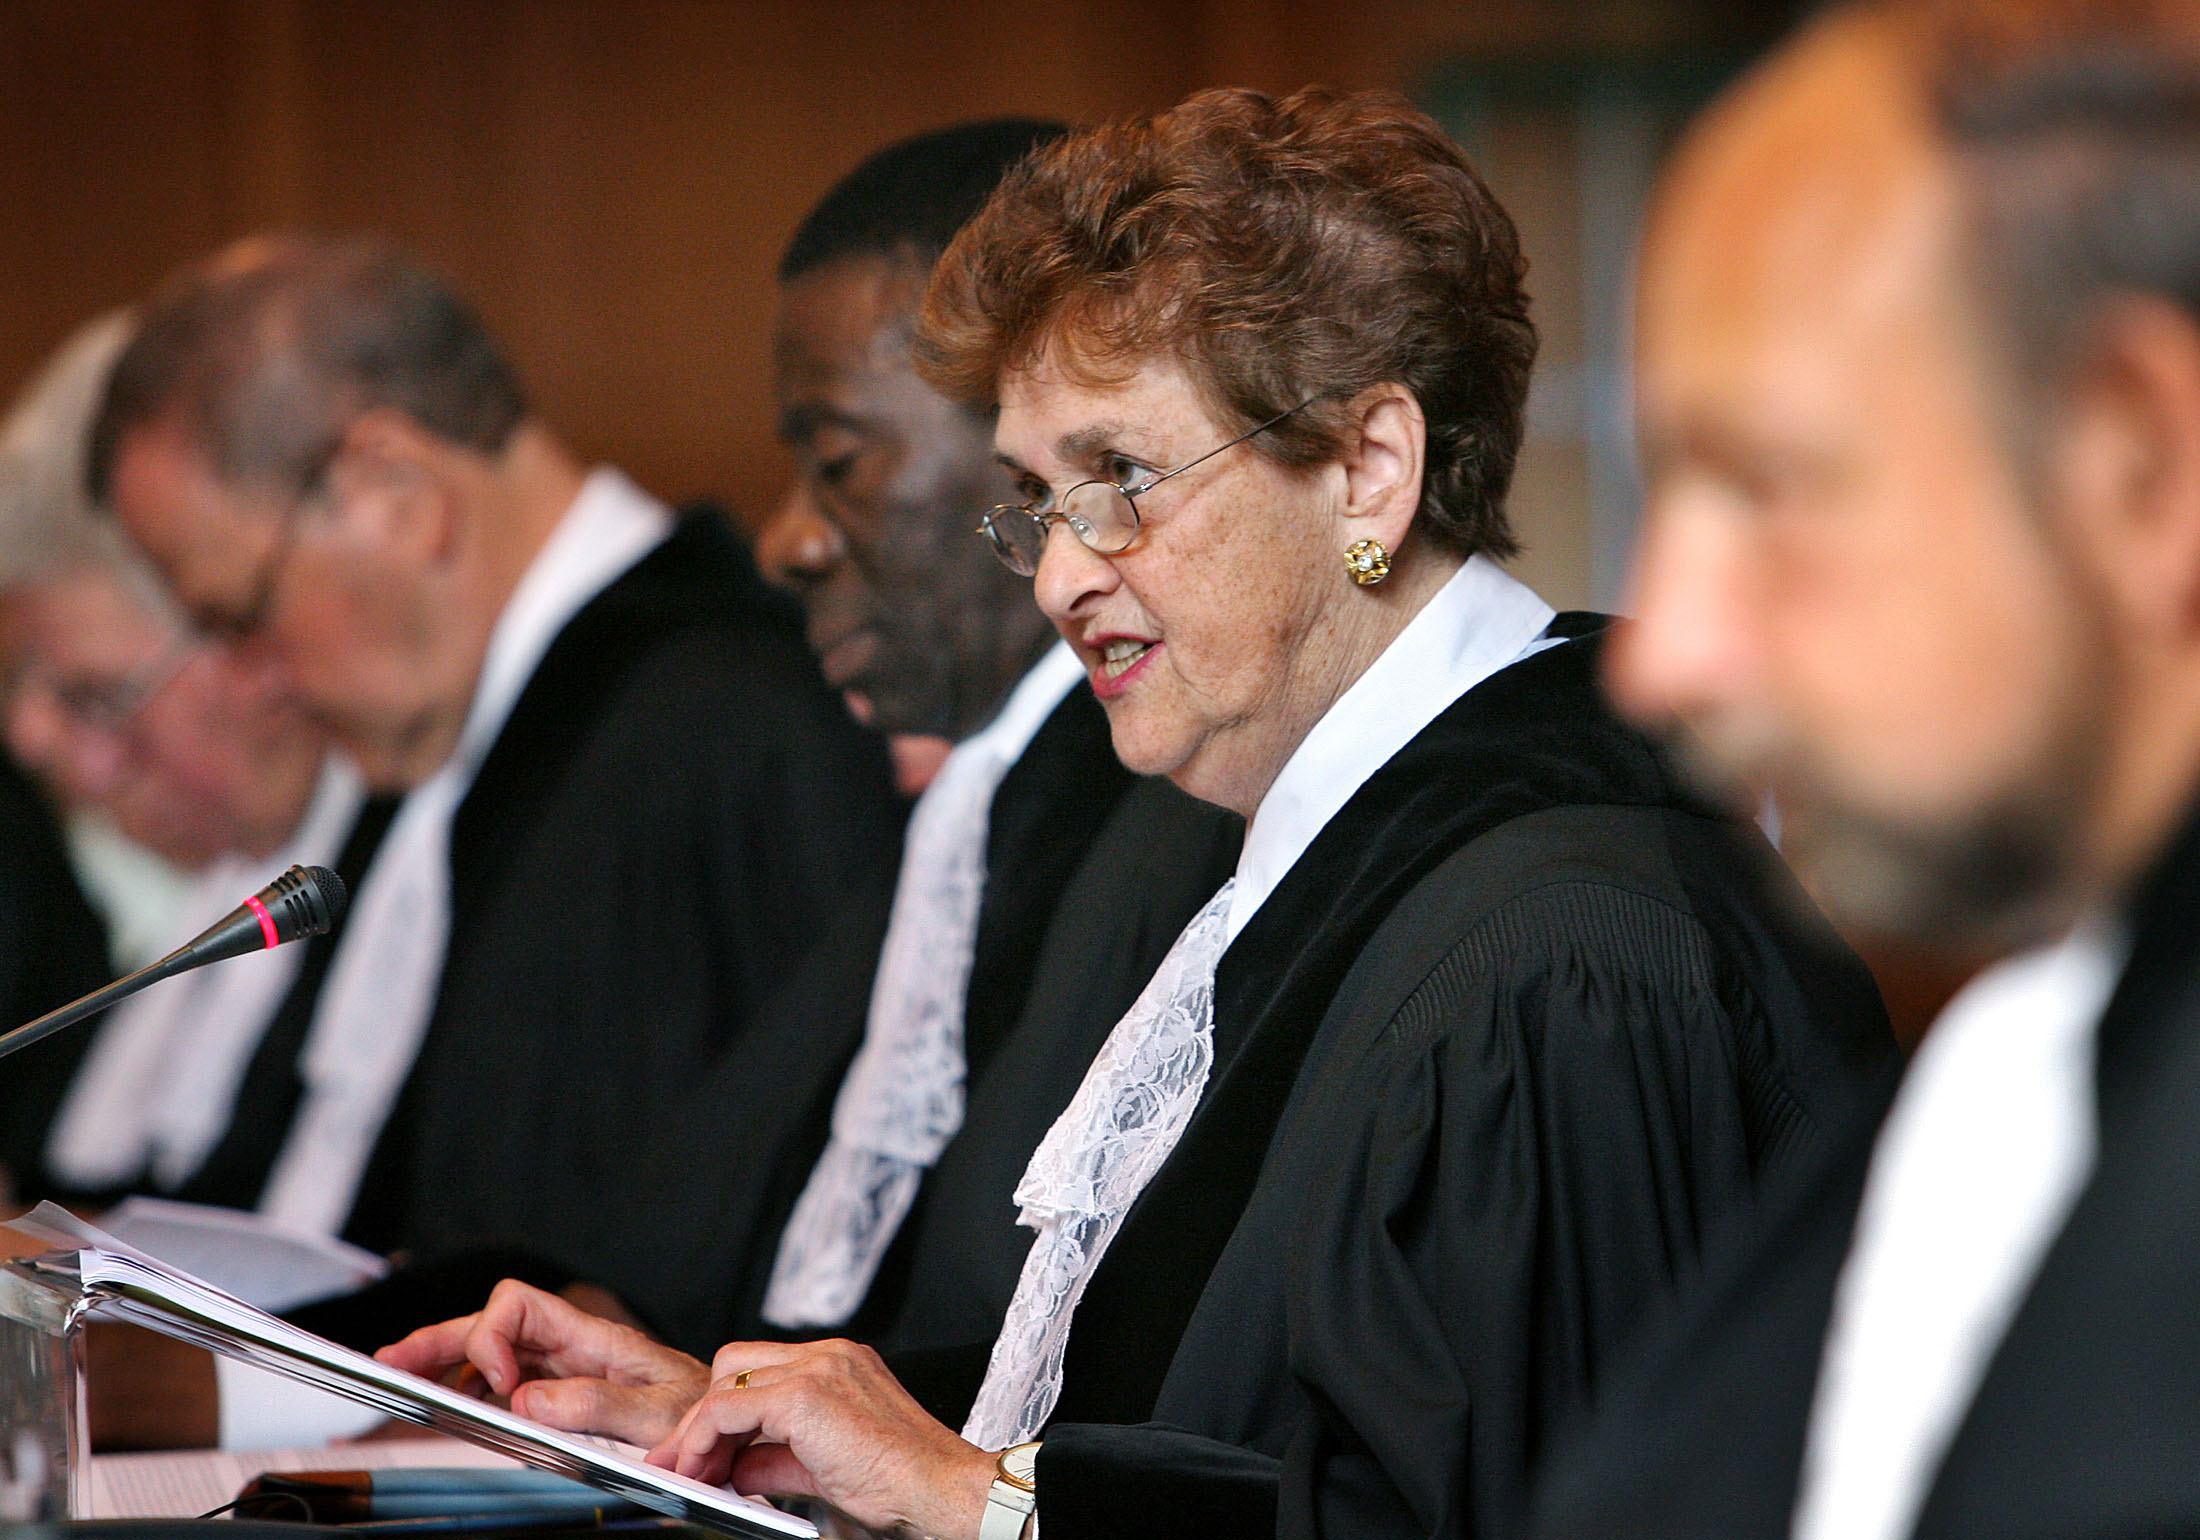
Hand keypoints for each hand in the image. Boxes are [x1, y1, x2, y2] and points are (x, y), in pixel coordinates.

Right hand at [375, 1278, 707, 1446]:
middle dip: (438, 1339)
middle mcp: (571, 1343)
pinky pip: (505, 1379)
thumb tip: (526, 1398)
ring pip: (491, 1349)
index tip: (500, 1386)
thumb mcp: (656, 1411)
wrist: (720, 1422)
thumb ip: (595, 1404)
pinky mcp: (562, 1389)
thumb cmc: (697, 1410)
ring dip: (445, 1362)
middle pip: (491, 1324)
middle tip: (390, 1362)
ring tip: (404, 1382)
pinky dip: (471, 1388)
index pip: (519, 1308)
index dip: (492, 1340)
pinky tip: (453, 1405)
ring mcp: (563, 1365)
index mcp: (592, 1337)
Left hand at [650, 1339, 996, 1539]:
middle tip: (683, 1462)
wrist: (938, 1488)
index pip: (762, 1370)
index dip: (725, 1412)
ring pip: (725, 1381)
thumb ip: (776, 1461)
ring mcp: (818, 1367)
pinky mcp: (804, 1395)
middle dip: (703, 1415)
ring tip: (686, 1473)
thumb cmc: (900, 1482)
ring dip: (697, 1430)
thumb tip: (736, 1470)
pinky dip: (704, 1438)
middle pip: (735, 1366)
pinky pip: (728, 1408)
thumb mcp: (825, 1467)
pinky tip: (703, 1470)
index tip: (701, 1452)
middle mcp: (828, 1355)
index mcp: (840, 1363)